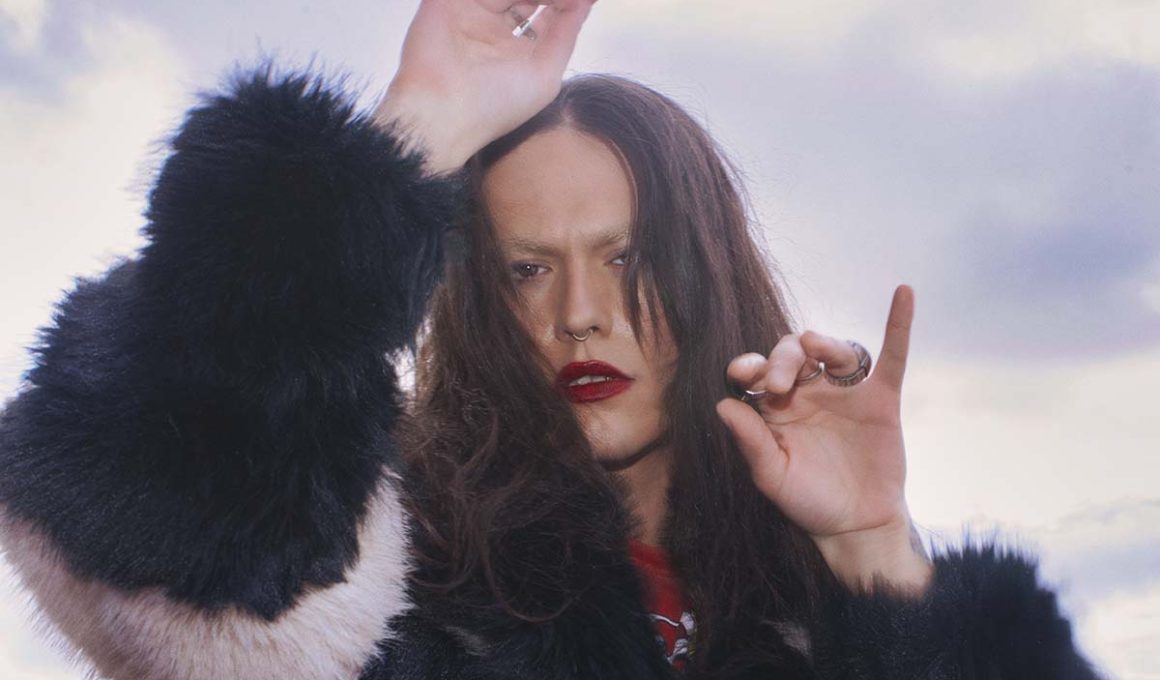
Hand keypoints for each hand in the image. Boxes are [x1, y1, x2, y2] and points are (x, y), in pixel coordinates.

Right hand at [374, 0, 595, 172]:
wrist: (442, 111)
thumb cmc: (495, 106)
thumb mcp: (546, 75)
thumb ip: (566, 34)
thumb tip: (585, 2)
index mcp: (517, 52)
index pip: (548, 15)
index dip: (568, 5)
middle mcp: (495, 32)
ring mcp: (472, 14)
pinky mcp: (449, 2)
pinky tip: (517, 2)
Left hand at [717, 285, 932, 593]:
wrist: (856, 525)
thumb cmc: (807, 501)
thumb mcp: (772, 476)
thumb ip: (750, 442)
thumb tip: (722, 405)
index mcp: (775, 407)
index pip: (757, 371)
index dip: (748, 365)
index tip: (743, 373)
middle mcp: (807, 392)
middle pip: (791, 353)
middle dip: (782, 359)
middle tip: (778, 383)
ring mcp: (844, 393)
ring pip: (833, 351)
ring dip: (822, 343)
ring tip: (813, 345)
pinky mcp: (880, 398)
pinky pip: (891, 356)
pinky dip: (899, 325)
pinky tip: (904, 293)